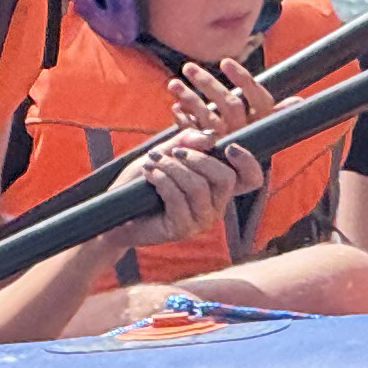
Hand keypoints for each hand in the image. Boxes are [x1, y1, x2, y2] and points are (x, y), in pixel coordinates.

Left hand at [122, 63, 274, 242]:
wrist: (116, 211)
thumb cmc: (143, 182)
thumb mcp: (166, 154)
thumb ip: (187, 142)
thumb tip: (210, 138)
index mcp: (219, 187)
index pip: (250, 179)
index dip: (248, 162)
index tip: (229, 147)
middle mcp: (217, 206)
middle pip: (225, 178)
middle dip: (198, 158)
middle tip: (174, 152)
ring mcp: (201, 221)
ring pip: (198, 186)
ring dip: (173, 167)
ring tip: (153, 162)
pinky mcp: (182, 229)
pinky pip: (178, 199)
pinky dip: (162, 179)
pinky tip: (150, 174)